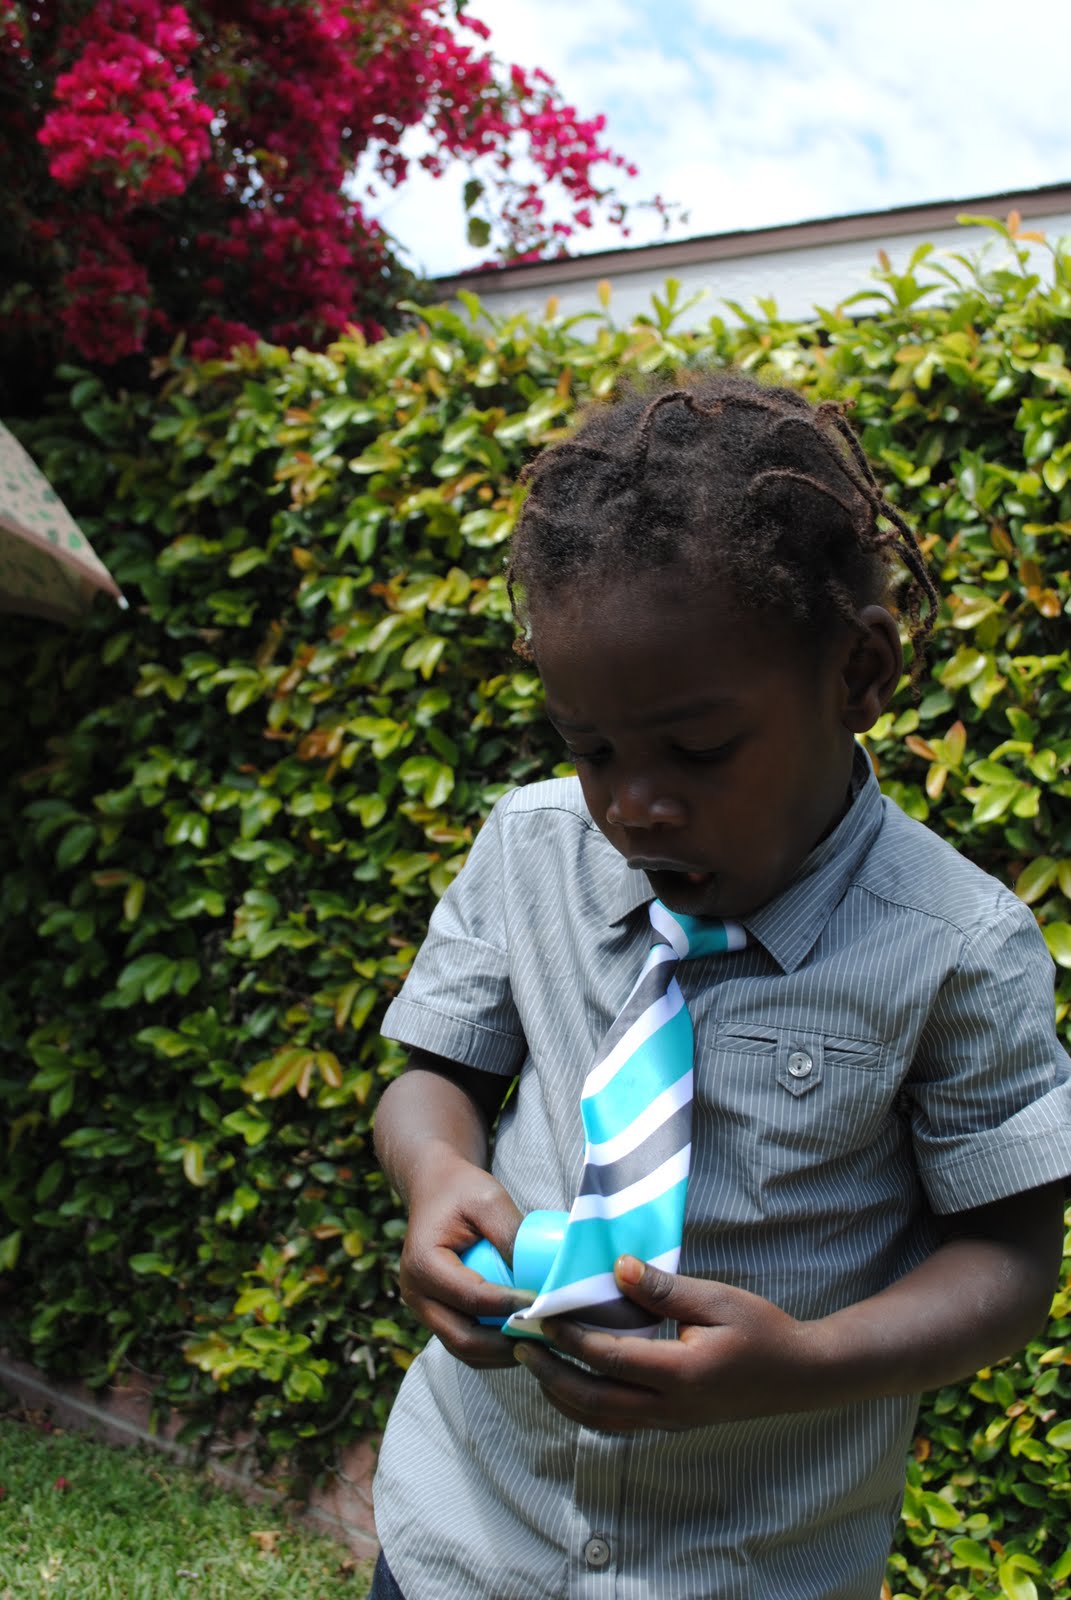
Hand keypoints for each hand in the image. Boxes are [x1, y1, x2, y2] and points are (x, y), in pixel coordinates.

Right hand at [399, 1146, 530, 1369]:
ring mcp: (423, 1309)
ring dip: (501, 1353)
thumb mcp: (489, 1200)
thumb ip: (510, 1233)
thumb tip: (537, 1277)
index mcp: (423, 1264)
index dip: (510, 1307)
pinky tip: (521, 1339)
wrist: (436, 1190)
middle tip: (545, 1333)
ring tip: (538, 1340)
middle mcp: (415, 1294)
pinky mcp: (436, 1315)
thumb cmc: (462, 1191)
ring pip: (463, 1349)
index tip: (544, 1304)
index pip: (472, 1298)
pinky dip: (492, 1350)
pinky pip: (463, 1344)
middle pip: (463, 1338)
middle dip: (506, 1343)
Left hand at [513, 1255, 821, 1430]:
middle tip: (520, 1345)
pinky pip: (616, 1422)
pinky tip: (570, 1384)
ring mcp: (669, 1421)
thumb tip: (616, 1268)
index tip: (540, 1313)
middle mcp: (669, 1406)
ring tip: (534, 1364)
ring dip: (561, 1394)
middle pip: (592, 1400)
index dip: (569, 1336)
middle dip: (550, 1373)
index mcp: (681, 1373)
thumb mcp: (717, 1299)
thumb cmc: (761, 1330)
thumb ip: (665, 1288)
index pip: (608, 1357)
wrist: (799, 1376)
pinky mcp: (671, 1423)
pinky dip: (584, 1406)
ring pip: (600, 1419)